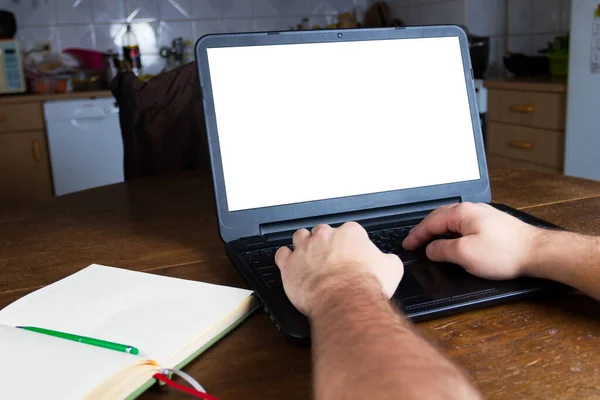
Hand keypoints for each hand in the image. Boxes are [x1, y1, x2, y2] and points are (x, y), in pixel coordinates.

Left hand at [275, 222, 402, 316]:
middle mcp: (326, 236)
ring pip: (300, 237)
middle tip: (331, 259)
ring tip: (308, 256)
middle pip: (323, 232)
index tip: (351, 254)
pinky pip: (282, 254)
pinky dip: (286, 258)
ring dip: (304, 245)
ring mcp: (306, 248)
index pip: (349, 231)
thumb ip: (388, 260)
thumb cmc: (365, 286)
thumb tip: (388, 261)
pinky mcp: (290, 264)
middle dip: (326, 243)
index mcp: (350, 233)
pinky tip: (291, 264)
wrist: (345, 301)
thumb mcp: (392, 269)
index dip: (350, 245)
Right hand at [402, 203, 539, 279]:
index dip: (416, 235)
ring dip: (437, 231)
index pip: (429, 222)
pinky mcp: (491, 224)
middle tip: (413, 243)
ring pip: (451, 221)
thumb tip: (430, 249)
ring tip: (428, 242)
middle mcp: (470, 209)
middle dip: (424, 230)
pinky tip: (452, 241)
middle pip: (438, 217)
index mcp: (461, 213)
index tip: (407, 245)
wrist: (537, 252)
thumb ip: (442, 250)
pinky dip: (450, 232)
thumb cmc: (505, 252)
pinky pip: (462, 225)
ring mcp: (482, 214)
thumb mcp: (465, 254)